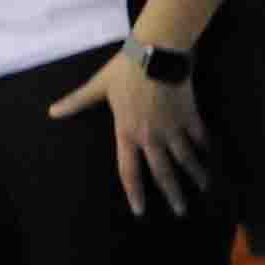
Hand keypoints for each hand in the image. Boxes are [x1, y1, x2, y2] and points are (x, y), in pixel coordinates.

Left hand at [52, 43, 213, 215]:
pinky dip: (205, 146)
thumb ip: (78, 102)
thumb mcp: (99, 87)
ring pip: (186, 158)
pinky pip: (199, 136)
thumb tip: (53, 111)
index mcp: (127, 133)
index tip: (139, 210)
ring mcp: (173, 128)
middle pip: (163, 172)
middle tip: (180, 211)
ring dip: (196, 174)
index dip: (134, 192)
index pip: (129, 170)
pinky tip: (210, 155)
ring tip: (204, 187)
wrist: (156, 54)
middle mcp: (151, 137)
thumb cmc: (125, 71)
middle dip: (172, 193)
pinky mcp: (189, 116)